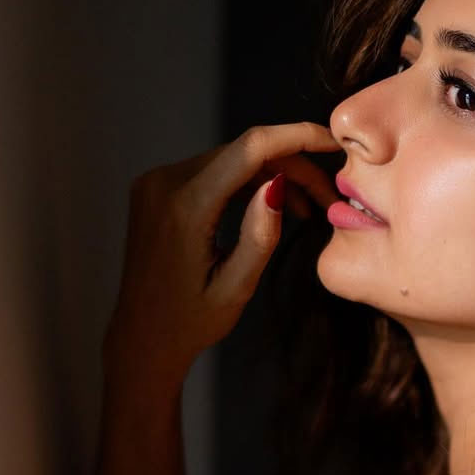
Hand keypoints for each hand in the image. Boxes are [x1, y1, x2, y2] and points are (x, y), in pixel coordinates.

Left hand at [104, 121, 340, 387]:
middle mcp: (164, 184)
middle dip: (290, 166)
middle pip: (242, 152)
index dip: (296, 136)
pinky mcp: (155, 188)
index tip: (332, 140)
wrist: (142, 338)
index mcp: (186, 209)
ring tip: (304, 209)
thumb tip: (279, 184)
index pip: (249, 149)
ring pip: (228, 159)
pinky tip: (267, 205)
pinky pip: (210, 171)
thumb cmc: (190, 323)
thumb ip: (260, 237)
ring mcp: (155, 183)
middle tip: (326, 196)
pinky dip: (243, 181)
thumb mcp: (235, 288)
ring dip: (269, 174)